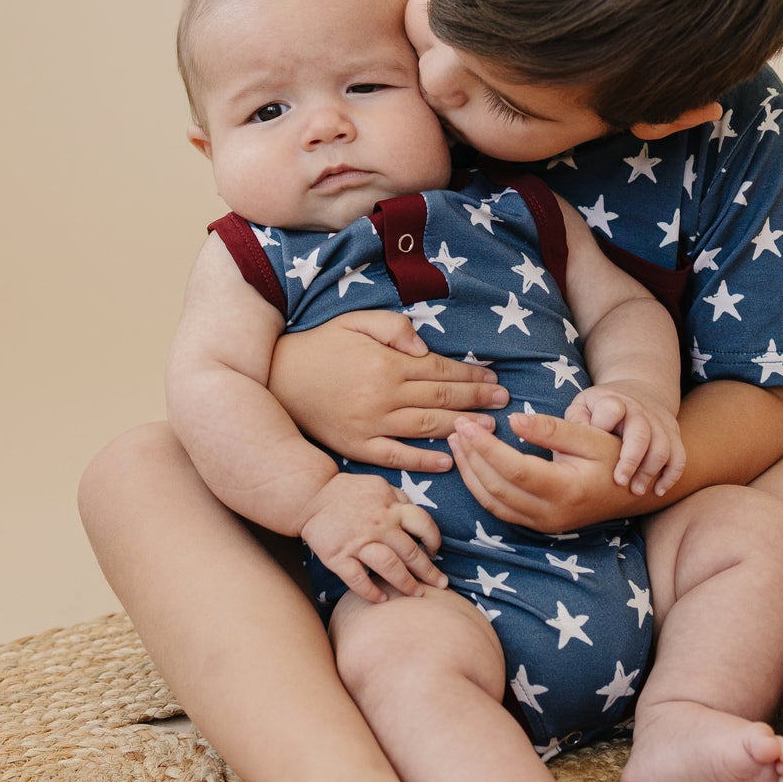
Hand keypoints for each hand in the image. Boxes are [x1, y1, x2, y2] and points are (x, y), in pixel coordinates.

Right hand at [270, 310, 509, 469]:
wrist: (278, 379)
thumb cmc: (321, 346)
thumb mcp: (355, 321)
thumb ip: (393, 327)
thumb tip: (424, 347)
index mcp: (386, 363)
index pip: (439, 370)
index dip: (469, 375)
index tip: (493, 378)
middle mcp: (383, 396)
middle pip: (440, 399)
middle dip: (476, 400)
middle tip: (504, 401)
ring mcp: (370, 424)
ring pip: (425, 428)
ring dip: (460, 428)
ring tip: (489, 428)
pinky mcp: (357, 447)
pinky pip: (395, 456)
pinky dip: (423, 460)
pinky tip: (448, 460)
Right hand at [298, 472, 447, 603]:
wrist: (311, 495)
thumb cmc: (349, 492)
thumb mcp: (380, 485)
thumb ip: (400, 499)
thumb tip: (419, 517)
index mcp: (391, 507)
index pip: (423, 523)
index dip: (434, 539)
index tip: (436, 551)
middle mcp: (378, 525)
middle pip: (410, 551)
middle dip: (429, 571)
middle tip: (441, 584)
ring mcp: (358, 542)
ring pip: (389, 567)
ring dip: (406, 583)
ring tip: (417, 595)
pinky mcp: (338, 556)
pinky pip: (357, 579)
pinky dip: (371, 592)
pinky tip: (382, 600)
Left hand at [446, 410, 647, 532]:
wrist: (632, 492)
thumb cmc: (614, 457)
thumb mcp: (589, 437)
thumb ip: (551, 430)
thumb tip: (513, 420)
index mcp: (565, 490)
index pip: (514, 470)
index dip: (486, 447)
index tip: (467, 424)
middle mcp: (550, 514)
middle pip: (497, 488)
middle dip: (472, 457)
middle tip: (457, 427)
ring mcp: (542, 524)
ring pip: (492, 503)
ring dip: (470, 473)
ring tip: (457, 442)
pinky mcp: (536, 525)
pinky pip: (499, 509)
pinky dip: (480, 487)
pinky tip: (471, 464)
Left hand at [566, 385, 684, 496]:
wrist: (638, 391)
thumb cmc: (600, 408)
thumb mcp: (582, 406)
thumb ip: (575, 421)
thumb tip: (567, 439)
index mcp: (613, 401)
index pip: (612, 409)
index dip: (604, 425)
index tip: (594, 446)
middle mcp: (639, 410)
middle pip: (641, 433)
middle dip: (632, 459)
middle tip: (620, 482)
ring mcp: (659, 422)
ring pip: (663, 447)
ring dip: (651, 471)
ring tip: (636, 491)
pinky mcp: (673, 434)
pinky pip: (679, 456)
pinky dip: (671, 475)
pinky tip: (658, 491)